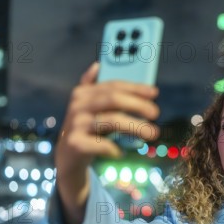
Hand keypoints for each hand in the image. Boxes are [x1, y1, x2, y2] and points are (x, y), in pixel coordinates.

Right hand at [54, 62, 159, 223]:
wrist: (67, 158)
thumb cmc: (86, 130)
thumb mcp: (90, 108)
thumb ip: (96, 89)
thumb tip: (97, 64)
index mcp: (83, 93)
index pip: (113, 85)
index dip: (135, 87)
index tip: (154, 92)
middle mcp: (77, 105)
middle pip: (113, 99)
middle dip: (138, 104)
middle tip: (156, 113)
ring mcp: (75, 124)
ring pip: (111, 121)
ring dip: (135, 127)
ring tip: (152, 133)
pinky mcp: (75, 144)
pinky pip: (101, 144)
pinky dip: (114, 148)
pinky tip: (121, 152)